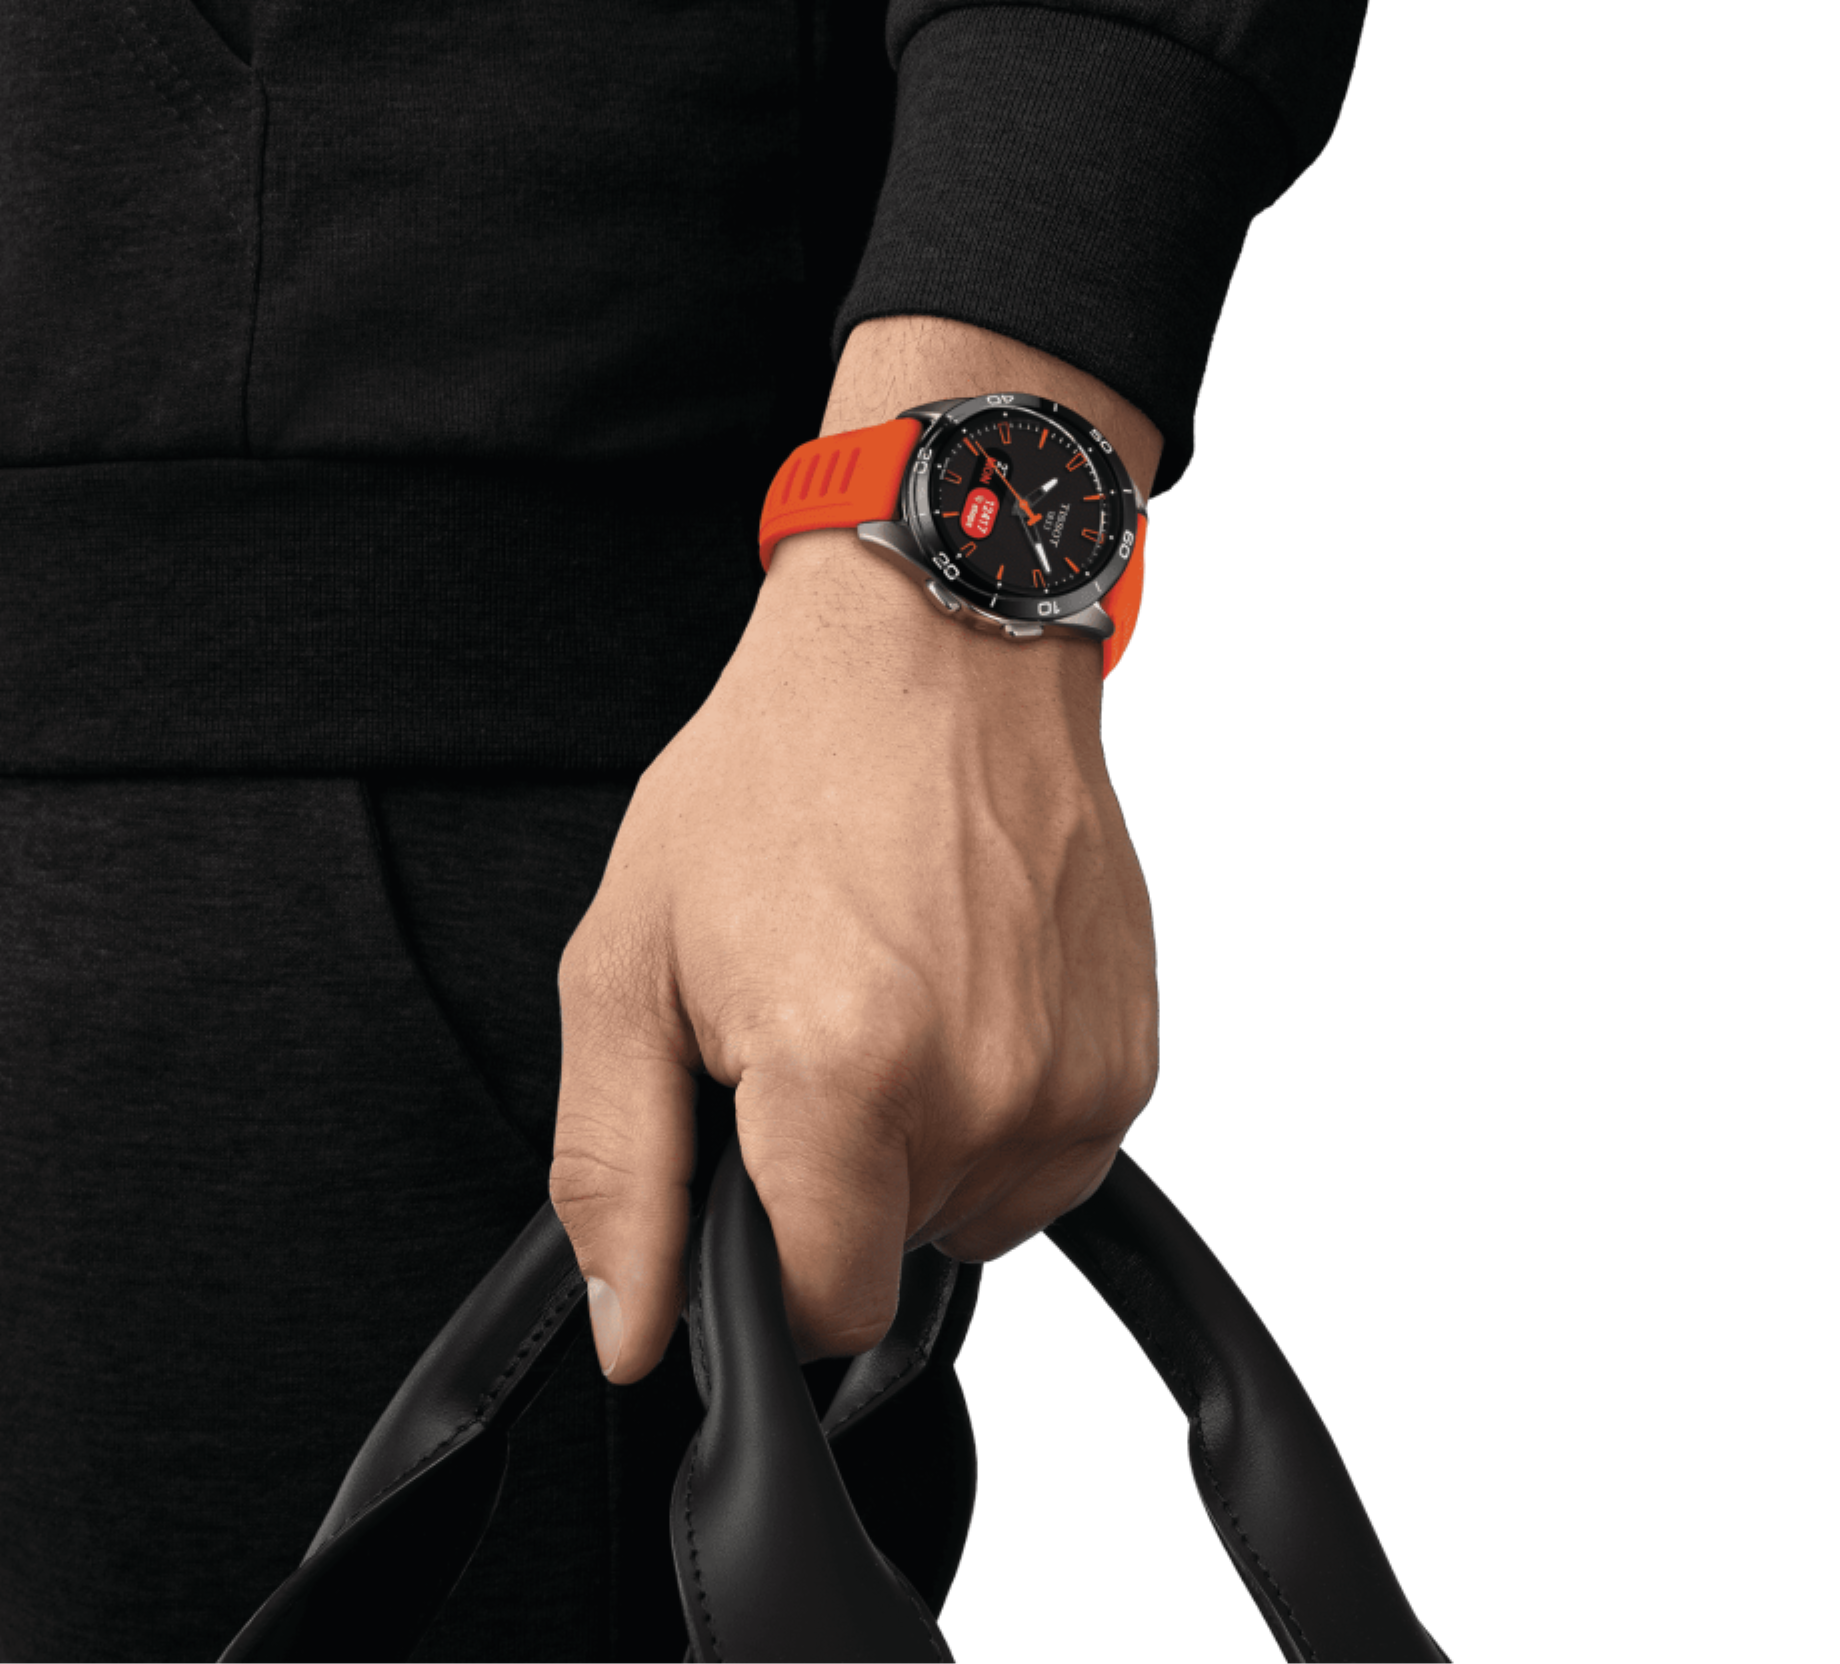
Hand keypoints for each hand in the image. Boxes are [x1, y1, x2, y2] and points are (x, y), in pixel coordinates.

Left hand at [549, 531, 1159, 1380]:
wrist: (935, 657)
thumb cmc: (777, 779)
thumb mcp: (630, 962)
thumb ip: (618, 1169)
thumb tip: (634, 1332)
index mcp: (846, 1073)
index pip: (826, 1307)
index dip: (765, 1272)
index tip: (752, 1180)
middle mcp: (982, 1092)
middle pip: (895, 1256)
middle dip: (833, 1183)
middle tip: (807, 1039)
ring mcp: (1073, 1079)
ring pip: (975, 1219)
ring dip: (919, 1154)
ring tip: (888, 1005)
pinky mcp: (1129, 1058)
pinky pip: (1046, 1161)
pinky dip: (991, 1114)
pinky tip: (956, 1001)